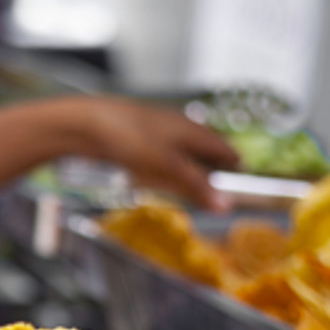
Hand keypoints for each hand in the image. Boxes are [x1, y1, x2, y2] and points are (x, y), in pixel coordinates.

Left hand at [68, 97, 239, 211]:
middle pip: (201, 149)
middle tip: (218, 181)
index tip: (241, 175)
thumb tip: (226, 206)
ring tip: (190, 178)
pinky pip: (156, 156)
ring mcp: (155, 132)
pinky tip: (153, 174)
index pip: (222, 147)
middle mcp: (177, 128)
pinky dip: (162, 168)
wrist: (89, 124)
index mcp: (192, 129)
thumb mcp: (169, 166)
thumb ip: (196, 185)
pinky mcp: (135, 139)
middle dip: (210, 167)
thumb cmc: (132, 138)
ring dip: (186, 168)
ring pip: (179, 152)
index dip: (233, 162)